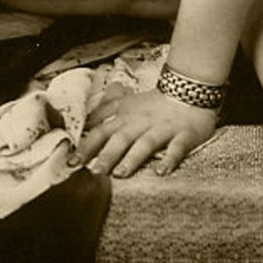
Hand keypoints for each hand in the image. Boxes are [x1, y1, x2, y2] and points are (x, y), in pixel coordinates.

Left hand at [73, 90, 216, 177]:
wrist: (190, 88)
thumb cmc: (156, 101)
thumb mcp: (127, 102)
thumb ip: (106, 111)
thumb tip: (86, 122)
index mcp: (126, 117)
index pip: (102, 131)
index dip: (87, 146)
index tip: (72, 162)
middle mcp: (141, 123)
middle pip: (121, 139)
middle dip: (107, 155)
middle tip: (94, 172)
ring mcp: (163, 129)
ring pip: (146, 143)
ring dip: (132, 158)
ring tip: (121, 174)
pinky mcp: (184, 135)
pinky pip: (177, 148)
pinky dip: (169, 160)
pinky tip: (161, 172)